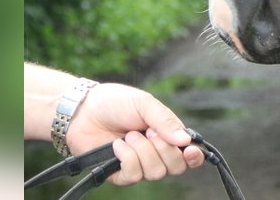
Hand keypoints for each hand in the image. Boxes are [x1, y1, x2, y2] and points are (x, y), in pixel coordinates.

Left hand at [66, 82, 206, 185]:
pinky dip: (127, 158)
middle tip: (149, 132)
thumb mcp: (145, 104)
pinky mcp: (121, 174)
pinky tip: (118, 146)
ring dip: (142, 151)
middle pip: (176, 167)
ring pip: (156, 172)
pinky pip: (134, 175)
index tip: (190, 151)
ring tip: (129, 135)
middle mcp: (157, 153)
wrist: (85, 111)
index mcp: (168, 135)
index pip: (190, 154)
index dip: (194, 156)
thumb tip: (185, 140)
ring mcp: (140, 165)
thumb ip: (166, 121)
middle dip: (164, 150)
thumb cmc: (117, 103)